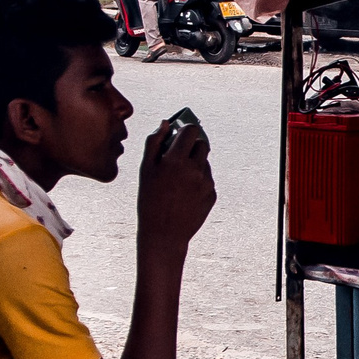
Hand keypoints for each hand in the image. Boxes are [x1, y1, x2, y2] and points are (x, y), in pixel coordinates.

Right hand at [137, 118, 215, 245]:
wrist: (163, 234)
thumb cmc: (150, 201)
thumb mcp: (145, 170)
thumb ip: (154, 142)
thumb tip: (165, 123)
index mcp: (176, 160)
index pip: (191, 130)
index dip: (185, 130)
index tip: (180, 134)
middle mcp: (195, 169)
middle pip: (203, 144)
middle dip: (192, 146)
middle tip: (179, 156)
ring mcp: (206, 182)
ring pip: (205, 162)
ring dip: (194, 164)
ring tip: (178, 181)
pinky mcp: (212, 194)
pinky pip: (207, 179)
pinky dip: (198, 181)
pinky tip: (184, 193)